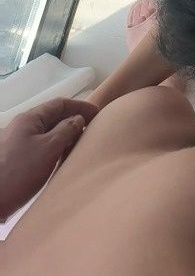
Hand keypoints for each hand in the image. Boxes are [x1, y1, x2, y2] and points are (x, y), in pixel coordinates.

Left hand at [0, 98, 97, 220]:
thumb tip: (78, 119)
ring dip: (65, 136)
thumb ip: (66, 130)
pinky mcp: (16, 160)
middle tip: (93, 130)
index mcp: (30, 119)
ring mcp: (17, 144)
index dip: (80, 106)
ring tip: (81, 145)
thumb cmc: (19, 171)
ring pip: (46, 134)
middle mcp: (22, 127)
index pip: (59, 104)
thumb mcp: (48, 148)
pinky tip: (62, 161)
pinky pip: (41, 148)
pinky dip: (55, 150)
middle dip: (73, 121)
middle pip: (52, 118)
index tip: (98, 114)